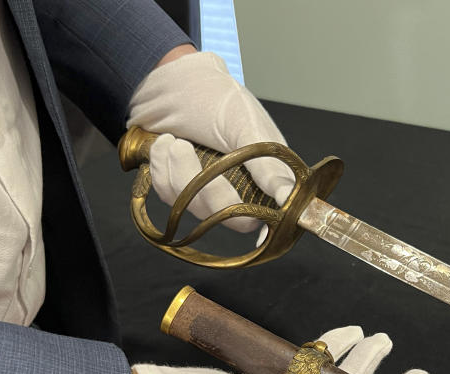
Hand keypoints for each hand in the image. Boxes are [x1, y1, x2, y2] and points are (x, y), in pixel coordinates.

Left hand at [126, 51, 295, 232]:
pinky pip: (169, 197)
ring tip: (172, 140)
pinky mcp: (181, 192)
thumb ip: (267, 164)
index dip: (252, 215)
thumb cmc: (216, 96)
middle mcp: (239, 189)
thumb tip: (287, 196)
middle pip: (224, 216)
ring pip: (192, 208)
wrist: (173, 81)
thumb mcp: (246, 125)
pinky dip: (161, 170)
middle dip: (200, 184)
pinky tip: (164, 146)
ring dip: (175, 171)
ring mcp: (208, 193)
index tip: (236, 198)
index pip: (265, 214)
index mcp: (265, 176)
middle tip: (183, 147)